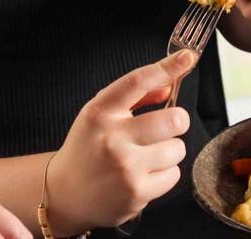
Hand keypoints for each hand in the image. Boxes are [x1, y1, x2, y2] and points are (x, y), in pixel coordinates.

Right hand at [47, 51, 195, 230]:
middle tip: (166, 127)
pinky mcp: (137, 194)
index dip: (167, 67)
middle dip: (177, 121)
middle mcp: (112, 139)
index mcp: (101, 112)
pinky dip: (165, 173)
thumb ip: (136, 98)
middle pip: (173, 120)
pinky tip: (145, 173)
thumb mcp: (100, 115)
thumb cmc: (87, 148)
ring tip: (148, 155)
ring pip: (177, 149)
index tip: (186, 57)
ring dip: (169, 150)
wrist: (64, 194)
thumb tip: (170, 85)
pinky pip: (174, 175)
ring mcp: (126, 168)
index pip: (138, 82)